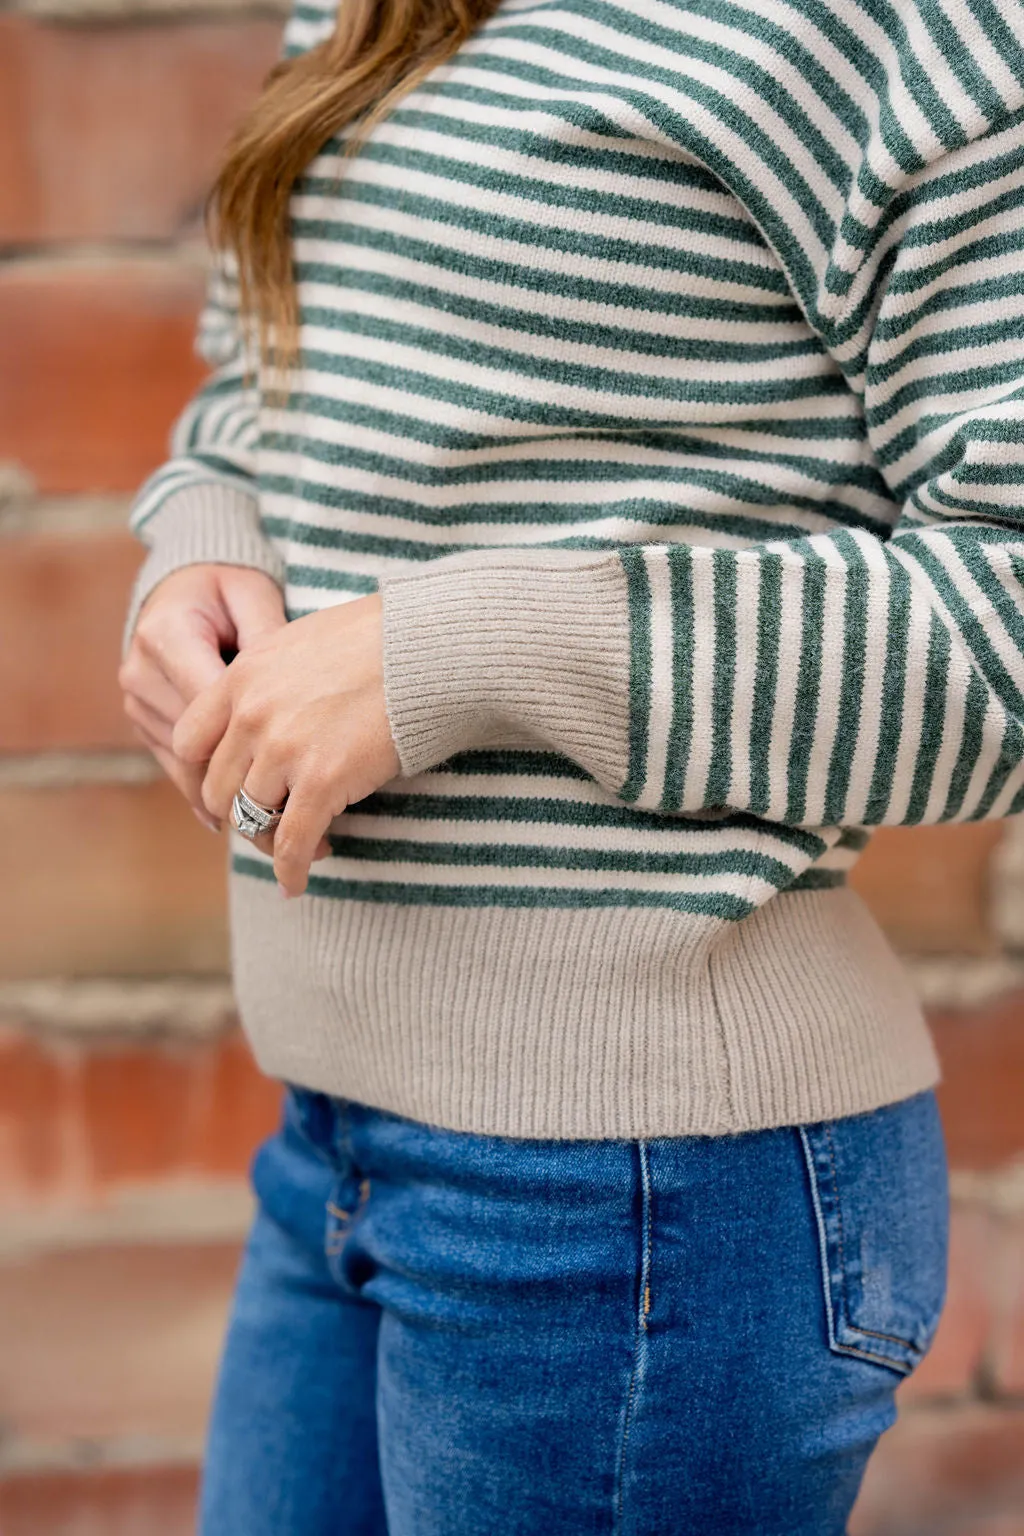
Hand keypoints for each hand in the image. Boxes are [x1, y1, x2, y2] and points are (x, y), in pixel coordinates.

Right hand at [119, 565, 286, 828]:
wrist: (181, 587)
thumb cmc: (225, 589)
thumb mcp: (252, 596)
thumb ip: (268, 637)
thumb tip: (293, 687)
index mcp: (166, 636)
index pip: (211, 706)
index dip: (251, 745)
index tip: (297, 777)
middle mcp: (141, 673)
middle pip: (195, 746)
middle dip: (242, 784)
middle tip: (289, 822)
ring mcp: (136, 702)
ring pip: (184, 764)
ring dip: (225, 797)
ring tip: (272, 831)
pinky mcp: (142, 722)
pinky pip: (174, 766)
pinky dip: (205, 794)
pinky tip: (232, 824)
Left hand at [173, 592, 400, 896]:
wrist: (427, 649)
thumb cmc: (379, 640)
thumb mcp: (301, 643)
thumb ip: (270, 680)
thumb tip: (268, 712)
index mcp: (241, 677)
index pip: (188, 743)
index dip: (198, 777)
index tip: (219, 796)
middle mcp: (251, 714)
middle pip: (218, 788)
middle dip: (238, 813)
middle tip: (265, 823)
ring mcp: (283, 749)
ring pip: (251, 819)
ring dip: (270, 842)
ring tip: (299, 847)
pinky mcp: (322, 781)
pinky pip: (291, 842)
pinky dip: (290, 870)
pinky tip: (295, 883)